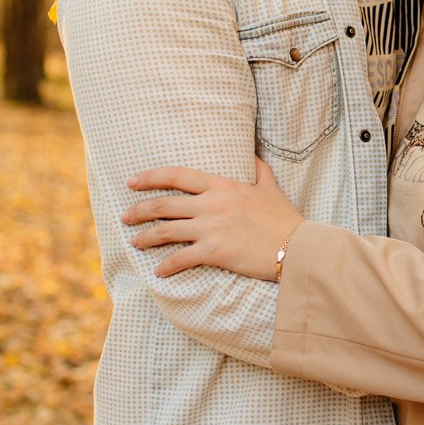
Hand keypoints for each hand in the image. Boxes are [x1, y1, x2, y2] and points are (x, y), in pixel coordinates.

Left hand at [123, 158, 303, 280]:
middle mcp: (212, 204)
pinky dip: (166, 266)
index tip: (132, 181)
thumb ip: (258, 169)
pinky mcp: (214, 252)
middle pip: (164, 204)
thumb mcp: (271, 187)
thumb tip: (252, 153)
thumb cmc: (285, 219)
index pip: (177, 175)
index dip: (150, 177)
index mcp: (223, 185)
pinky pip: (180, 258)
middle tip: (125, 216)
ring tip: (134, 242)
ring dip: (145, 237)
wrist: (298, 246)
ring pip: (166, 230)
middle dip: (139, 210)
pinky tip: (158, 271)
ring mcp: (211, 228)